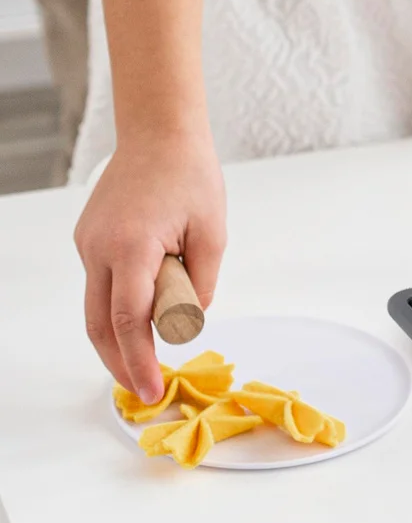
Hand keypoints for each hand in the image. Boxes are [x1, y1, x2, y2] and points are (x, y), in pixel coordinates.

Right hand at [73, 133, 226, 404]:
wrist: (160, 131)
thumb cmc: (191, 174)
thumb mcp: (213, 231)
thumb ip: (201, 281)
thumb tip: (189, 319)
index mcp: (131, 248)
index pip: (128, 322)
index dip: (138, 362)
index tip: (151, 390)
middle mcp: (99, 249)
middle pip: (99, 325)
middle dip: (120, 363)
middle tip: (143, 391)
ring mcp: (88, 243)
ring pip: (95, 306)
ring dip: (118, 336)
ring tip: (144, 361)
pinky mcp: (88, 237)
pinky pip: (101, 281)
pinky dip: (118, 303)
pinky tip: (141, 311)